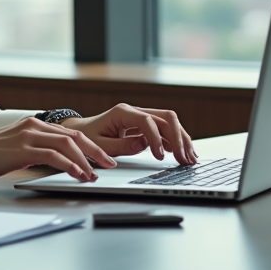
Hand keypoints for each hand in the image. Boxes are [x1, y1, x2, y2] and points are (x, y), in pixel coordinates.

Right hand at [0, 118, 116, 185]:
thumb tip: (53, 163)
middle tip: (109, 164)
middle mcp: (32, 125)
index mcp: (31, 124)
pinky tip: (78, 176)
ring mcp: (27, 136)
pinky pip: (54, 156)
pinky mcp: (22, 149)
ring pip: (68, 144)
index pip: (68, 134)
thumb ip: (33, 151)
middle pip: (74, 136)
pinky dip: (70, 166)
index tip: (101, 159)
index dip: (89, 146)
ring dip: (86, 161)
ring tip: (96, 175)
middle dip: (95, 151)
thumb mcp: (13, 150)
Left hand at [60, 104, 197, 164]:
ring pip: (169, 122)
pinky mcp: (145, 125)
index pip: (147, 121)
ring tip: (189, 159)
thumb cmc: (87, 138)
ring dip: (181, 139)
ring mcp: (141, 116)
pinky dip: (176, 140)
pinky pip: (165, 129)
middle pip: (165, 117)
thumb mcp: (99, 145)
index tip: (160, 157)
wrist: (81, 131)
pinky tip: (183, 153)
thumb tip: (144, 145)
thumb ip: (121, 146)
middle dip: (178, 137)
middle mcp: (134, 111)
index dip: (156, 138)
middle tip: (184, 158)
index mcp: (122, 113)